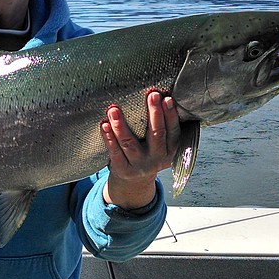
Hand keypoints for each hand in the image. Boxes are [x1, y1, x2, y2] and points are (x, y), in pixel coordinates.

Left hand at [101, 91, 179, 209]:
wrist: (135, 182)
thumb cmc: (148, 153)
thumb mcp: (162, 146)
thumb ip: (164, 127)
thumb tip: (161, 96)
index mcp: (170, 150)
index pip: (173, 131)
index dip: (171, 115)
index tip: (167, 98)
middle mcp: (157, 158)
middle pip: (156, 134)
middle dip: (155, 114)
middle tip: (152, 95)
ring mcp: (139, 165)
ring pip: (130, 143)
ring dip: (121, 125)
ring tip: (114, 109)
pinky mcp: (123, 169)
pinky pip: (114, 152)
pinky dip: (109, 138)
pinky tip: (104, 125)